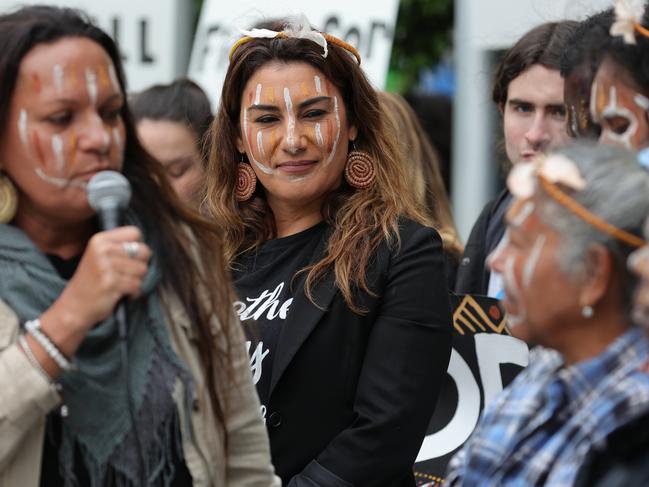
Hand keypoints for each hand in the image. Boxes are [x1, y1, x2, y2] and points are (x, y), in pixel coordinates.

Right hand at [40, 226, 150, 357]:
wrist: (73, 308)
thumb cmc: (92, 282)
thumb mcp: (100, 257)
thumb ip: (119, 248)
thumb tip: (147, 248)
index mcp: (100, 240)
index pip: (135, 232)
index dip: (138, 247)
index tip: (129, 259)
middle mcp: (102, 250)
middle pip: (143, 251)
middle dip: (140, 265)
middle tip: (127, 275)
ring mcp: (105, 266)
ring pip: (143, 269)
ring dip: (137, 281)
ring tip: (122, 285)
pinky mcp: (111, 283)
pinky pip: (137, 285)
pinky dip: (134, 293)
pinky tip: (122, 294)